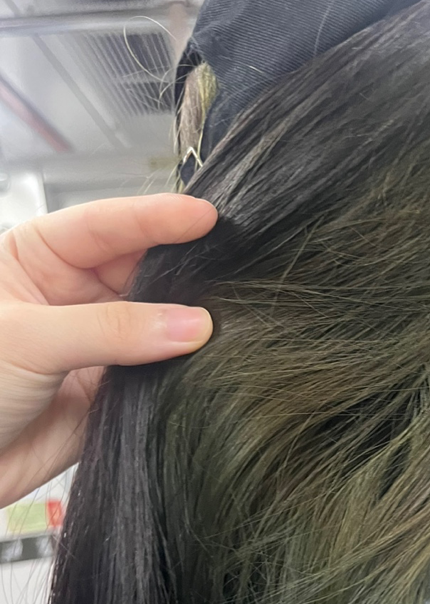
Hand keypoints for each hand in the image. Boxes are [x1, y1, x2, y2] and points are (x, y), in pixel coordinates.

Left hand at [0, 193, 217, 508]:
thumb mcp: (29, 340)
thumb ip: (110, 329)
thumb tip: (189, 323)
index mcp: (39, 257)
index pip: (107, 225)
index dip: (156, 219)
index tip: (204, 217)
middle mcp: (74, 294)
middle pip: (143, 267)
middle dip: (183, 269)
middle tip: (226, 270)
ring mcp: (99, 341)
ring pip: (158, 319)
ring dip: (188, 320)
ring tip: (226, 315)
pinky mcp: (116, 387)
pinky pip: (161, 368)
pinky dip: (185, 364)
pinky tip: (210, 355)